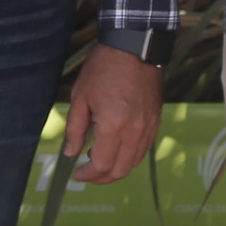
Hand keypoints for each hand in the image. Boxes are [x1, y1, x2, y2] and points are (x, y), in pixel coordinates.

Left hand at [63, 42, 162, 184]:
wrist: (134, 48)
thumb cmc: (103, 69)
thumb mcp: (80, 97)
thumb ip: (75, 129)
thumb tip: (70, 153)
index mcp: (113, 127)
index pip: (101, 165)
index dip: (87, 175)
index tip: (76, 174)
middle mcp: (134, 132)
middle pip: (120, 170)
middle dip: (101, 178)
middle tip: (87, 173)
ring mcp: (148, 128)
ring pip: (134, 163)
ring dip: (116, 168)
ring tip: (99, 158)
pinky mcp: (155, 122)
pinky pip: (143, 149)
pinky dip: (129, 157)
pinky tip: (116, 148)